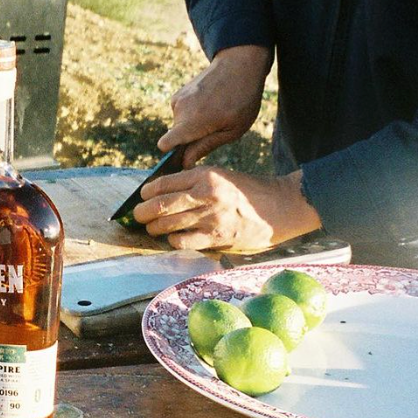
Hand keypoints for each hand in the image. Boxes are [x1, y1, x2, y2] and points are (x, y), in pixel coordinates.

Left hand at [133, 166, 321, 251]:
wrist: (280, 206)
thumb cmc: (249, 191)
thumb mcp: (222, 176)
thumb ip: (196, 183)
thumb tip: (166, 192)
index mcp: (206, 175)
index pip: (165, 182)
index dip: (147, 192)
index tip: (141, 197)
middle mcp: (206, 194)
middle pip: (161, 205)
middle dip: (143, 212)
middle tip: (137, 216)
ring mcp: (211, 217)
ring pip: (168, 225)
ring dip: (155, 229)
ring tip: (152, 229)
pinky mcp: (217, 237)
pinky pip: (184, 241)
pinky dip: (174, 241)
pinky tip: (174, 239)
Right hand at [157, 44, 272, 167]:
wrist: (239, 64)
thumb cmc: (242, 99)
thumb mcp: (232, 130)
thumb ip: (205, 147)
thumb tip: (185, 163)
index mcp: (191, 122)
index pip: (165, 144)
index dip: (173, 155)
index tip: (188, 157)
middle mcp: (179, 110)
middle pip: (176, 137)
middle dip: (191, 139)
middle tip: (216, 130)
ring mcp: (178, 98)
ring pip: (180, 125)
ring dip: (194, 126)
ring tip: (217, 115)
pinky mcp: (180, 92)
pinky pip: (182, 113)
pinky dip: (193, 114)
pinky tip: (211, 105)